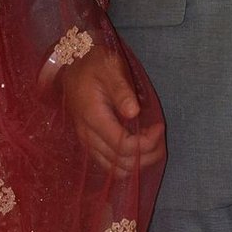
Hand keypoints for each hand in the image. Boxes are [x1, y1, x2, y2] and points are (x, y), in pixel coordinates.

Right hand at [55, 40, 165, 178]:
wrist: (71, 63)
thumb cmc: (94, 63)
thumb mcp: (110, 68)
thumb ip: (122, 90)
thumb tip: (134, 112)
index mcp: (94, 117)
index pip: (124, 146)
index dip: (147, 143)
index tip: (160, 126)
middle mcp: (88, 135)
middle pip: (122, 163)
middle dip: (147, 155)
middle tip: (160, 135)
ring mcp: (87, 141)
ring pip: (115, 169)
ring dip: (138, 161)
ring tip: (152, 141)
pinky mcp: (88, 142)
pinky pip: (108, 163)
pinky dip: (126, 161)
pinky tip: (138, 145)